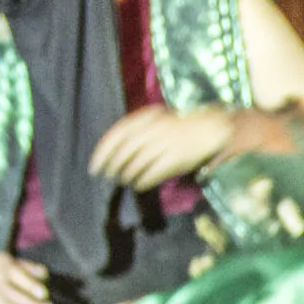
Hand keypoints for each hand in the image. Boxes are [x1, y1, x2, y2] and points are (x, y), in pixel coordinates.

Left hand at [89, 105, 234, 189]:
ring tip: (122, 180)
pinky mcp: (177, 157)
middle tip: (106, 175)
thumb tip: (111, 153)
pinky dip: (143, 180)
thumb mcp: (154, 122)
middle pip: (125, 149)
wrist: (210, 127)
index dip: (103, 151)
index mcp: (146, 117)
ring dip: (127, 174)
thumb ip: (136, 133)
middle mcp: (154, 129)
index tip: (94, 165)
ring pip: (138, 162)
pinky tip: (138, 185)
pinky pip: (154, 172)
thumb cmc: (177, 128)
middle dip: (112, 164)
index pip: (118, 134)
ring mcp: (166, 143)